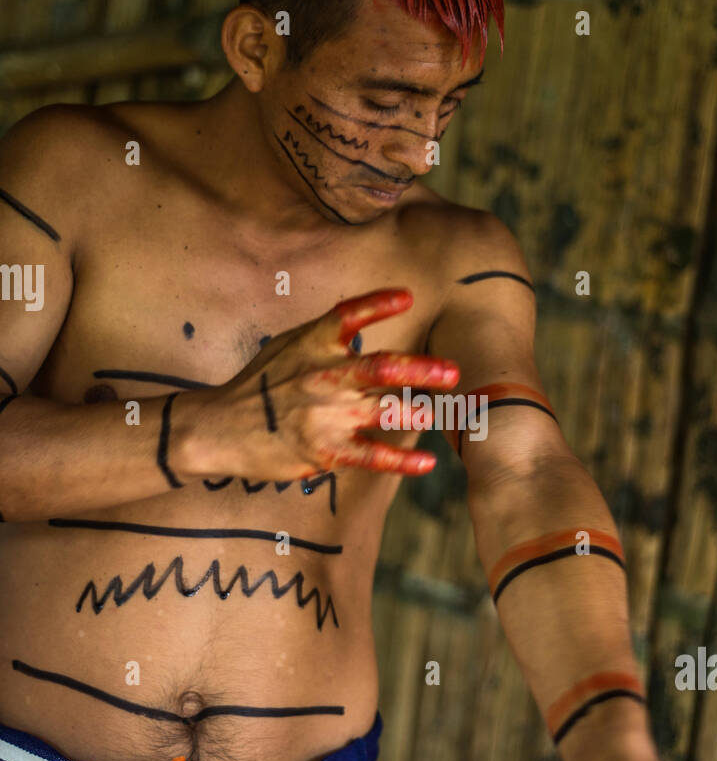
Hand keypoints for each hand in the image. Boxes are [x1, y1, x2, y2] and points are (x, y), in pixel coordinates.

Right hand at [178, 287, 459, 480]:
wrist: (220, 428)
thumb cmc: (259, 384)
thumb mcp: (288, 346)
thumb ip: (326, 337)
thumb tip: (361, 329)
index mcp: (314, 344)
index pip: (348, 316)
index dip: (378, 304)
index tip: (407, 296)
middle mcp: (324, 376)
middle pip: (380, 368)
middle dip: (421, 369)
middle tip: (452, 372)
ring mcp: (325, 415)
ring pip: (381, 412)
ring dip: (415, 412)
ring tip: (439, 414)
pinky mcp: (324, 450)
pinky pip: (370, 456)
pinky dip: (402, 461)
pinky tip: (427, 464)